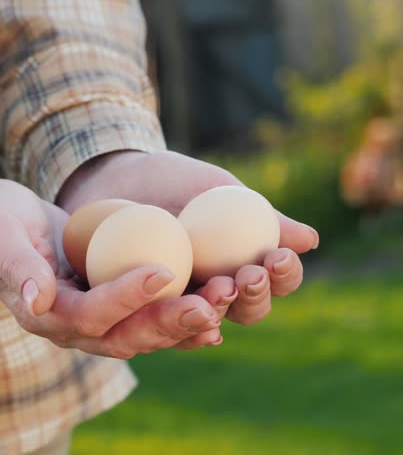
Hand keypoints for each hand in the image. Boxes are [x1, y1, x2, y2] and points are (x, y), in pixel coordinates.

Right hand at [0, 180, 232, 357]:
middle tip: (208, 306)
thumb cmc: (7, 222)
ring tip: (224, 303)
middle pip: (128, 336)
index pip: (90, 315)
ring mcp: (106, 320)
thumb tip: (36, 299)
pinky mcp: (125, 308)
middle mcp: (81, 327)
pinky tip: (219, 313)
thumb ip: (17, 266)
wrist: (22, 225)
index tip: (161, 271)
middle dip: (170, 322)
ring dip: (190, 321)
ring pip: (151, 332)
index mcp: (48, 315)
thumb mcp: (5, 234)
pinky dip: (189, 319)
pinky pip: (159, 318)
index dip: (124, 297)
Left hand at [57, 150, 318, 324]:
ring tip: (219, 290)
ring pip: (210, 319)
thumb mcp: (221, 192)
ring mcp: (184, 301)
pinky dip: (177, 324)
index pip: (275, 279)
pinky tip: (189, 320)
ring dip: (218, 310)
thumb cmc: (177, 183)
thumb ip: (262, 218)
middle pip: (249, 308)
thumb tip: (310, 240)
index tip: (276, 256)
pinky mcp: (145, 309)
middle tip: (249, 276)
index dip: (283, 274)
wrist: (121, 179)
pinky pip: (163, 325)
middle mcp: (219, 288)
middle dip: (254, 296)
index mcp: (243, 262)